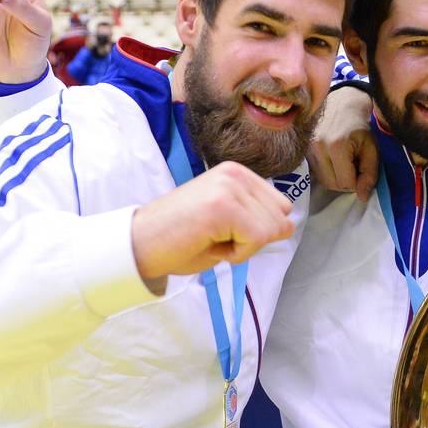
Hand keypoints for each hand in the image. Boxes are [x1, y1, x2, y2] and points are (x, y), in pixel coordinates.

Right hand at [131, 162, 294, 285]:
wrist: (138, 246)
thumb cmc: (179, 239)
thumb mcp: (228, 226)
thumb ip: (259, 222)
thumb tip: (289, 226)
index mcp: (237, 173)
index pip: (280, 208)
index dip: (257, 231)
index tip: (223, 231)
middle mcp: (236, 173)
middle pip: (280, 220)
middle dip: (252, 240)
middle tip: (214, 237)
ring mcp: (230, 187)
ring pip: (270, 231)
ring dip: (243, 247)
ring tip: (209, 239)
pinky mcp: (224, 206)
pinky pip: (257, 240)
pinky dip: (237, 254)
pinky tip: (209, 244)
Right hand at [308, 86, 377, 200]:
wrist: (341, 105)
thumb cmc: (360, 127)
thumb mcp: (371, 149)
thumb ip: (370, 173)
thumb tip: (363, 197)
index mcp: (336, 146)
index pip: (345, 183)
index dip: (357, 182)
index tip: (362, 169)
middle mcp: (317, 148)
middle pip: (333, 185)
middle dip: (347, 182)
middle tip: (355, 168)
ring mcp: (308, 150)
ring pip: (324, 181)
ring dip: (337, 179)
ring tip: (346, 164)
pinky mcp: (303, 152)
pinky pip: (317, 174)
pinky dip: (328, 173)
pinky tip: (335, 162)